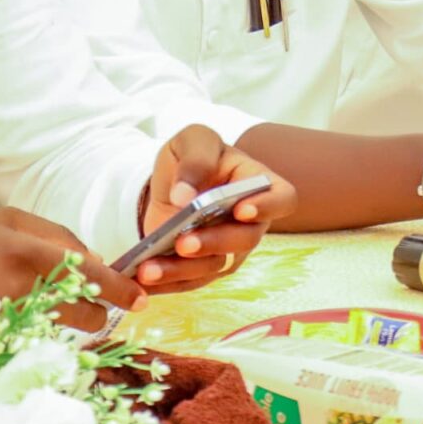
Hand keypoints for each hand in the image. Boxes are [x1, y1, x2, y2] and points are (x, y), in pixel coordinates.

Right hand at [0, 207, 140, 332]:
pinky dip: (45, 331)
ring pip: (64, 326)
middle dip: (98, 310)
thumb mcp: (3, 221)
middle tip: (100, 308)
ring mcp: (6, 316)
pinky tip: (31, 318)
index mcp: (22, 248)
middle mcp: (17, 284)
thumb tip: (96, 258)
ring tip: (62, 309)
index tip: (139, 298)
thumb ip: (54, 235)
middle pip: (81, 307)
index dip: (116, 286)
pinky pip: (39, 338)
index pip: (84, 269)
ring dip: (74, 322)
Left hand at [136, 125, 295, 291]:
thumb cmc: (193, 155)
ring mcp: (229, 247)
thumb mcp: (193, 140)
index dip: (267, 207)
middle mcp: (251, 220)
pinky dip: (165, 283)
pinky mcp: (204, 266)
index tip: (241, 210)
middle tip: (184, 243)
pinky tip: (141, 279)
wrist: (171, 182)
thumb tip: (185, 196)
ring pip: (214, 266)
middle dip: (214, 243)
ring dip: (182, 271)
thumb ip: (195, 159)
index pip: (281, 198)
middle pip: (245, 239)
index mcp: (258, 182)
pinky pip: (189, 281)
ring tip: (149, 269)